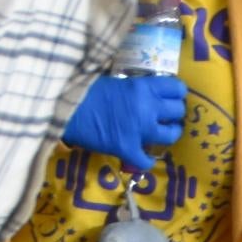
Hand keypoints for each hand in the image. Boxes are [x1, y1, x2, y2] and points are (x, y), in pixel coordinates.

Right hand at [62, 74, 188, 174]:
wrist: (64, 109)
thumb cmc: (83, 90)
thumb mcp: (113, 80)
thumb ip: (132, 88)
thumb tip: (141, 92)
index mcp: (142, 87)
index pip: (176, 88)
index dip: (176, 92)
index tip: (171, 96)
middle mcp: (147, 108)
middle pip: (177, 111)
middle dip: (174, 113)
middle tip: (166, 115)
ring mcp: (139, 131)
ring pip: (170, 135)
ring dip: (169, 134)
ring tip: (163, 133)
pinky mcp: (127, 149)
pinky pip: (146, 160)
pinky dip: (146, 161)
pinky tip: (144, 157)